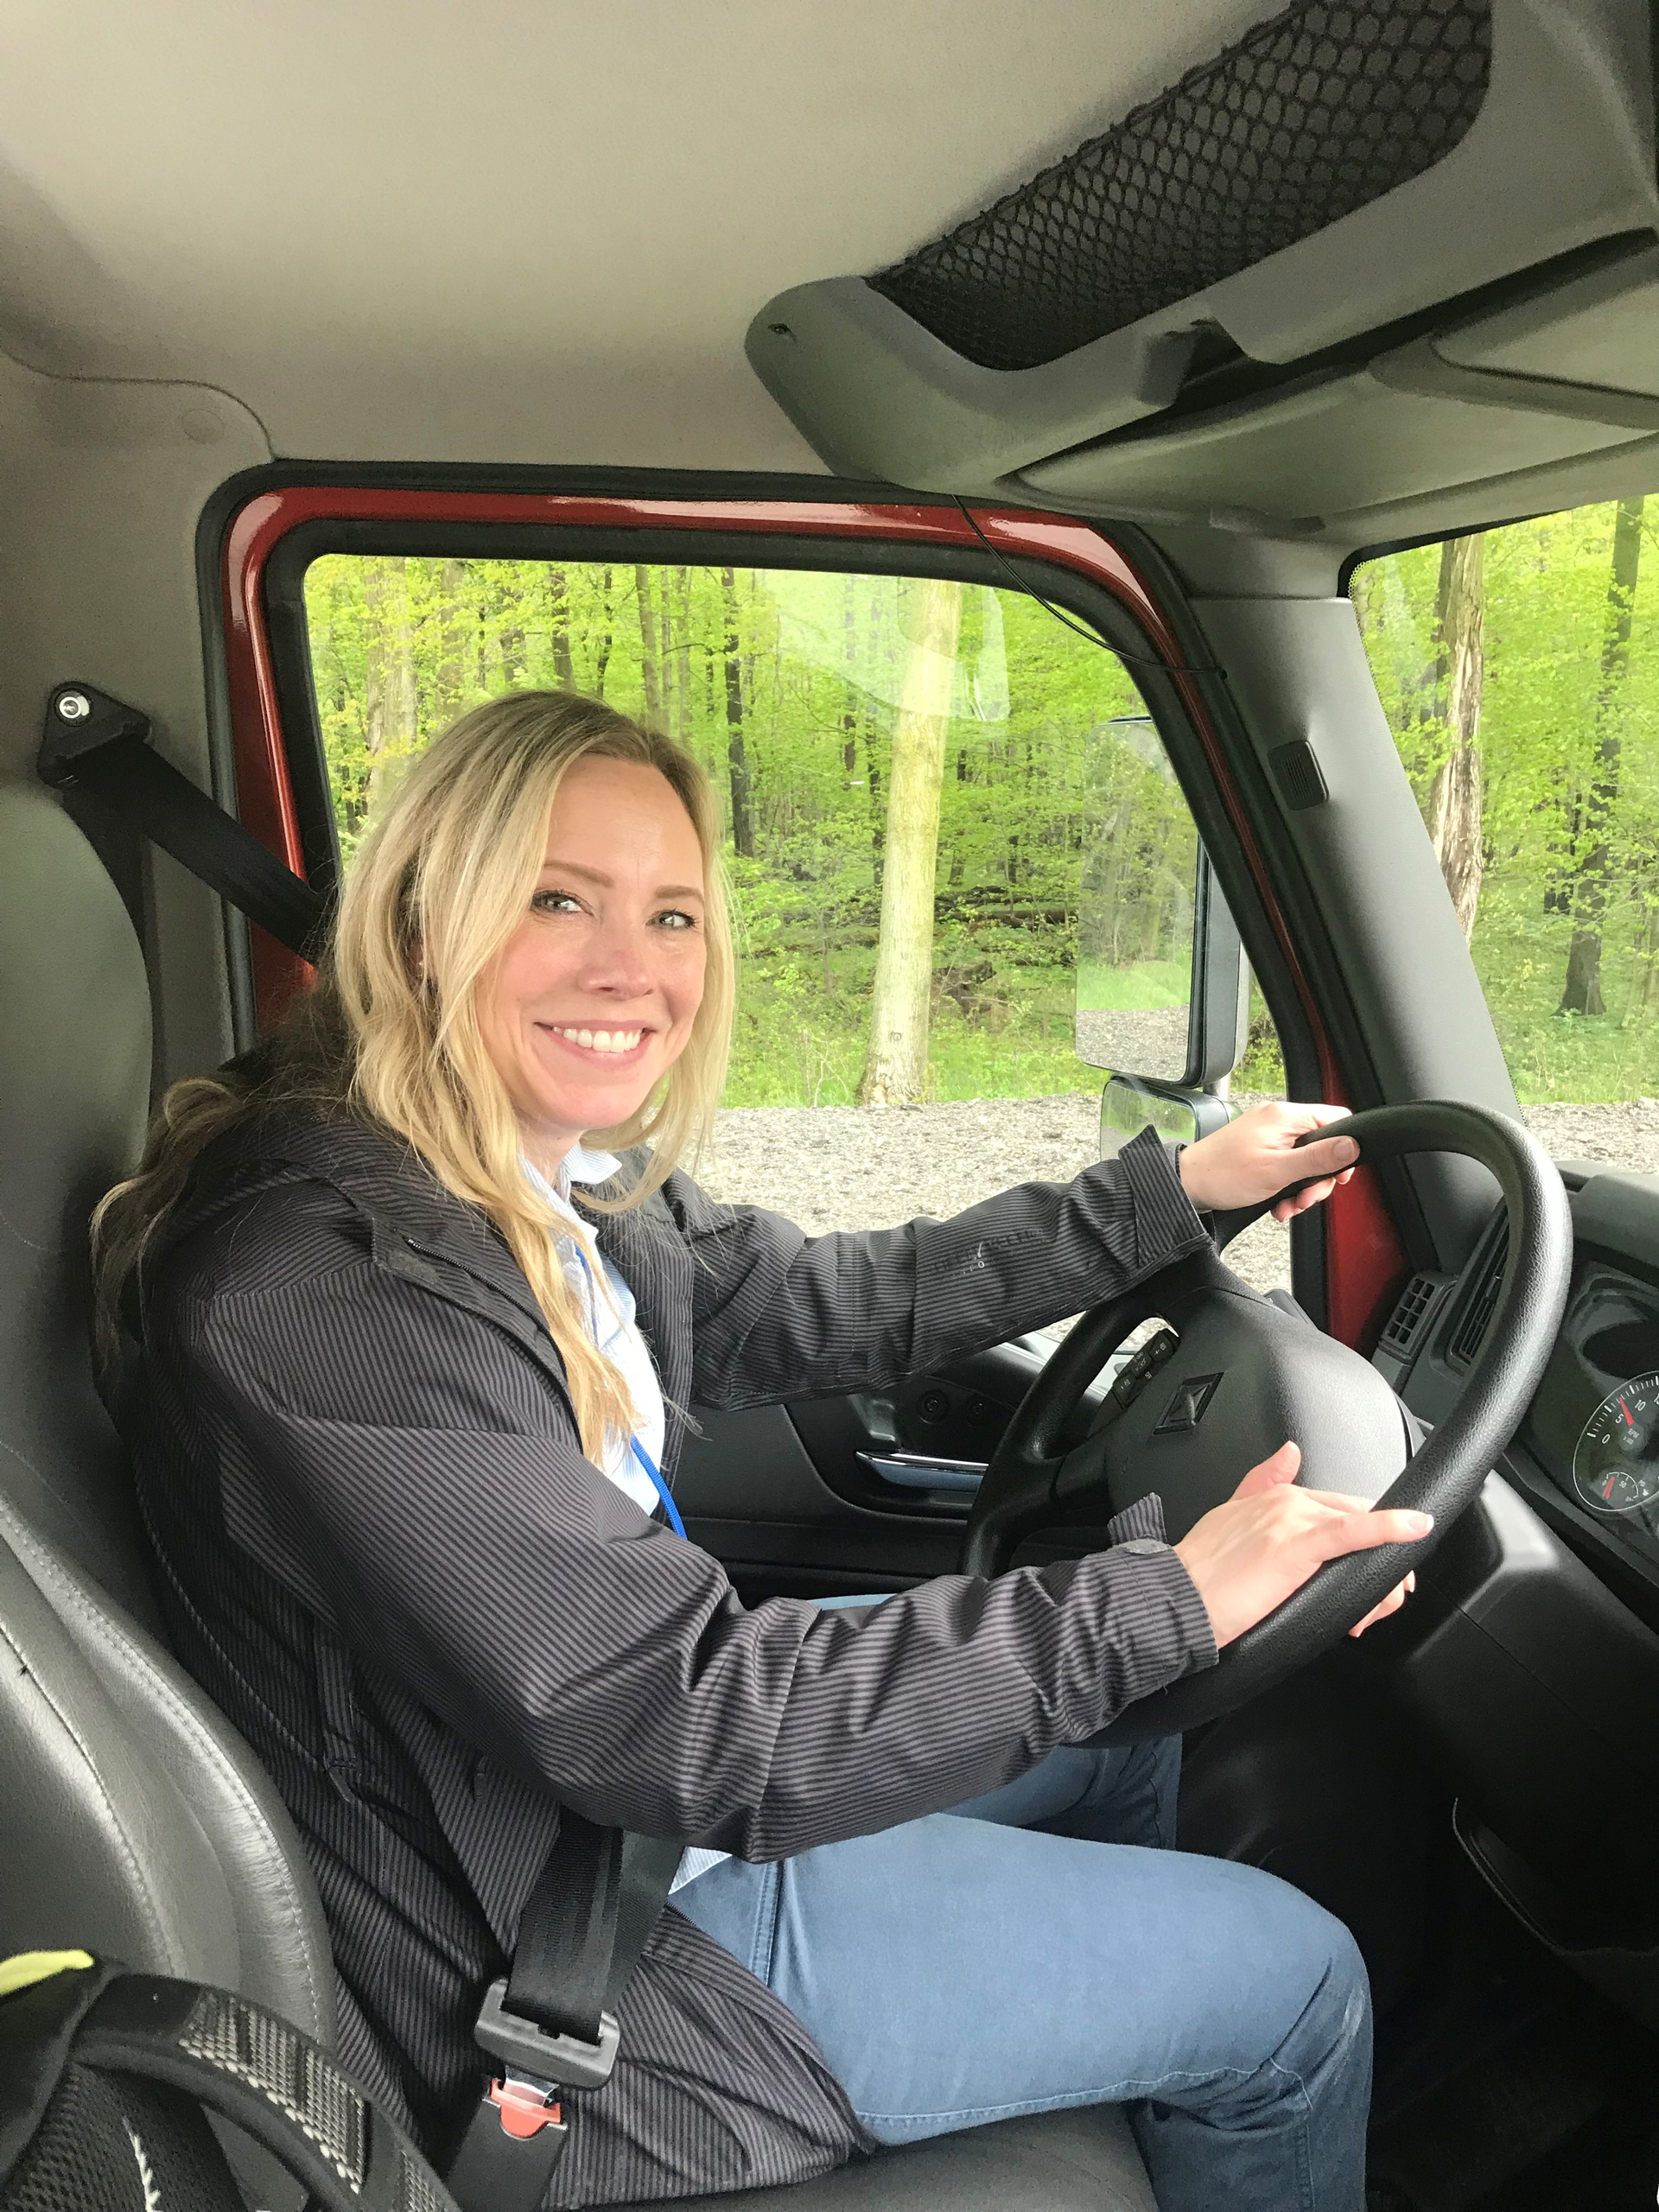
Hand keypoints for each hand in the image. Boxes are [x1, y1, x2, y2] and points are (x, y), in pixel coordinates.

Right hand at [1172, 1442, 1429, 1648]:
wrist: (1175, 1601)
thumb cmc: (1200, 1574)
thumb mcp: (1230, 1517)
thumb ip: (1261, 1483)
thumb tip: (1289, 1453)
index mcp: (1274, 1496)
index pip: (1338, 1509)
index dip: (1364, 1539)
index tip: (1368, 1573)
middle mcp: (1286, 1501)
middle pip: (1356, 1520)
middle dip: (1377, 1559)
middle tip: (1376, 1604)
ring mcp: (1293, 1520)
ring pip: (1361, 1533)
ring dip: (1381, 1572)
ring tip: (1374, 1610)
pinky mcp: (1298, 1545)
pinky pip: (1354, 1531)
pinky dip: (1389, 1527)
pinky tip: (1414, 1527)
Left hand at [1178, 1100, 1358, 1221]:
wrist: (1187, 1185)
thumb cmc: (1223, 1174)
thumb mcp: (1278, 1170)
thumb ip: (1317, 1158)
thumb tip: (1351, 1146)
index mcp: (1286, 1117)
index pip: (1336, 1119)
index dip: (1344, 1149)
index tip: (1338, 1176)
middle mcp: (1278, 1121)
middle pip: (1322, 1145)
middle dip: (1318, 1179)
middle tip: (1306, 1198)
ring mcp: (1268, 1135)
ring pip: (1304, 1161)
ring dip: (1301, 1189)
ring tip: (1288, 1205)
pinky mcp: (1260, 1150)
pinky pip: (1286, 1166)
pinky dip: (1286, 1187)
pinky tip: (1278, 1204)